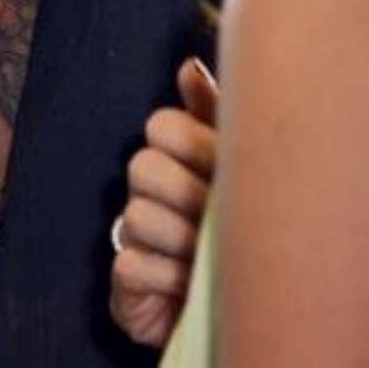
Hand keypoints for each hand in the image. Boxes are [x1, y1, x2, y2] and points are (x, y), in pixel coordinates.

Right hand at [109, 56, 218, 348]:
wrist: (239, 304)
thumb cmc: (243, 228)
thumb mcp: (239, 168)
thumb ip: (216, 114)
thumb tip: (189, 64)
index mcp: (177, 156)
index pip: (163, 125)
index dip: (194, 144)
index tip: (229, 165)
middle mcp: (148, 188)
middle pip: (143, 167)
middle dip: (188, 193)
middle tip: (222, 215)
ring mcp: (132, 233)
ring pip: (137, 216)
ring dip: (181, 240)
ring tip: (211, 254)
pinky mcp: (125, 280)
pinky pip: (130, 265)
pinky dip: (166, 276)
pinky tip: (190, 284)